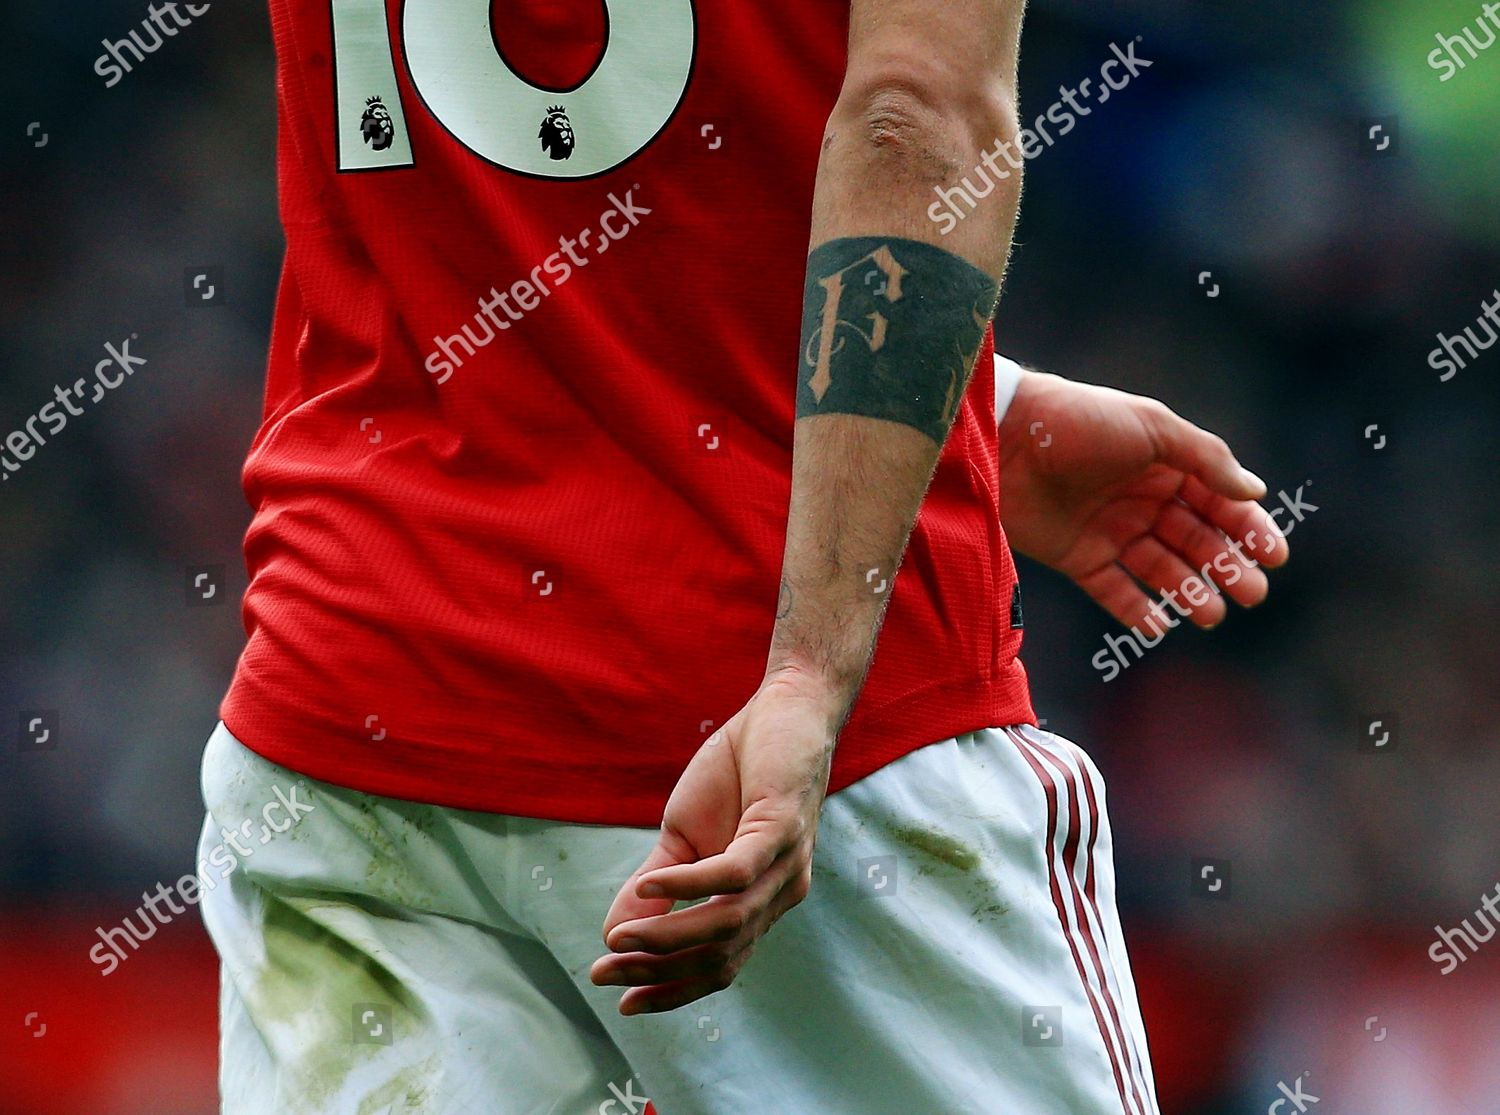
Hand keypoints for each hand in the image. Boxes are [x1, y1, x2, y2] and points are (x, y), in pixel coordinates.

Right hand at [590, 668, 835, 1014]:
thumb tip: (611, 934)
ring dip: (666, 935)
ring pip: (726, 923)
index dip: (671, 990)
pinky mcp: (781, 827)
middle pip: (719, 955)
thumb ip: (654, 885)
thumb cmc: (737, 774)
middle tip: (603, 972)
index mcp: (759, 902)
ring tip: (617, 937)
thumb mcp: (684, 836)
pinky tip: (649, 882)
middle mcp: (780, 894)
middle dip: (657, 971)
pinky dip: (689, 884)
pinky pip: (733, 872)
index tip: (622, 1003)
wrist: (783, 709)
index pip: (718, 966)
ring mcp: (785, 864)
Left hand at [999, 368, 1287, 629]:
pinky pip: (1113, 590)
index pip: (1219, 502)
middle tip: (1252, 594)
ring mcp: (1110, 530)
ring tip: (1212, 614)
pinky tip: (1159, 625)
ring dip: (1189, 592)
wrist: (1005, 438)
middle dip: (1226, 567)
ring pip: (1160, 569)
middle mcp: (1142, 500)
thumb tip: (1255, 492)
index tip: (1274, 556)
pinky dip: (1136, 609)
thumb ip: (1206, 459)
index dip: (1248, 529)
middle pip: (1195, 540)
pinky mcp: (1077, 556)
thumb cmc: (1079, 421)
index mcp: (1165, 465)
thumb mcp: (1151, 427)